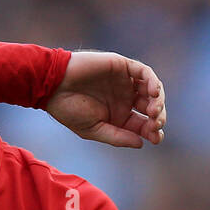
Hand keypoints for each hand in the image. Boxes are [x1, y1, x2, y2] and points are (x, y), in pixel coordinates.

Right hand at [44, 52, 165, 147]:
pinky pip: (143, 72)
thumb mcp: (93, 130)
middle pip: (151, 107)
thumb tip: (141, 143)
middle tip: (155, 124)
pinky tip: (152, 92)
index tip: (156, 138)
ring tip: (153, 111)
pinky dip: (151, 81)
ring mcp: (124, 82)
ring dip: (158, 100)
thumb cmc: (68, 110)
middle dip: (157, 117)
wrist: (52, 86)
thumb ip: (117, 136)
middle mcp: (124, 98)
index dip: (152, 131)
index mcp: (118, 115)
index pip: (142, 124)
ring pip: (151, 90)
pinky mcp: (122, 66)